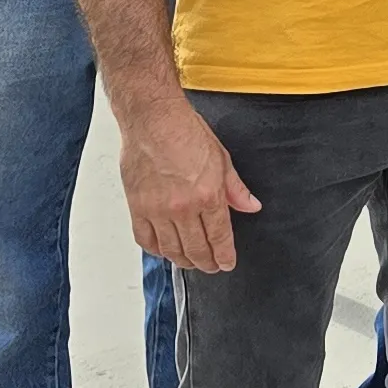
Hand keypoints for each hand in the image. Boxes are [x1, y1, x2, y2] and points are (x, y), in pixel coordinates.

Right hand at [122, 96, 258, 272]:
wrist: (153, 120)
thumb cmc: (185, 132)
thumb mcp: (222, 158)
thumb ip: (236, 189)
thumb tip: (251, 206)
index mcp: (208, 195)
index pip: (220, 237)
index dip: (225, 256)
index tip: (227, 263)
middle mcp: (182, 207)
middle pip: (196, 249)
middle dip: (207, 262)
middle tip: (212, 266)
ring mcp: (157, 210)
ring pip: (171, 249)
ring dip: (183, 260)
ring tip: (191, 261)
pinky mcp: (137, 207)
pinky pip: (146, 239)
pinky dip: (156, 250)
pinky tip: (165, 250)